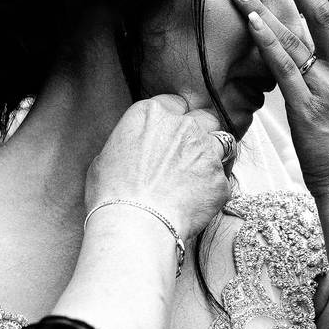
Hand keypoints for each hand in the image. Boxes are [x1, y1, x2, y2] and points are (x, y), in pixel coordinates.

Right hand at [85, 95, 231, 240]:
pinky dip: (213, 189)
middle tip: (189, 154)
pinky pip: (223, 179)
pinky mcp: (219, 178)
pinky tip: (197, 203)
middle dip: (200, 133)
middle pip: (204, 119)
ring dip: (213, 156)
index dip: (175, 119)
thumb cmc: (112, 195)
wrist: (134, 224)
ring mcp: (205, 150)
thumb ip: (129, 145)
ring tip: (199, 176)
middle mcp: (182, 125)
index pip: (175, 104)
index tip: (172, 135)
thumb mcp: (105, 158)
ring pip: (223, 142)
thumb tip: (132, 153)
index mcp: (151, 114)